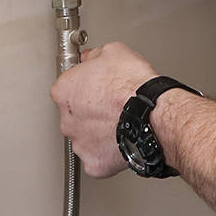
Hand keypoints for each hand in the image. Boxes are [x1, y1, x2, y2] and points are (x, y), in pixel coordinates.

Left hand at [50, 41, 157, 177]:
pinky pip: (97, 157)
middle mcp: (67, 119)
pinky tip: (121, 137)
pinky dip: (107, 150)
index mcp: (65, 91)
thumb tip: (90, 57)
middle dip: (90, 109)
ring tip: (119, 120)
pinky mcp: (93, 163)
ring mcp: (80, 143)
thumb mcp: (114, 51)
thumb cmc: (132, 85)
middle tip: (111, 102)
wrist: (151, 114)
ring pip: (85, 136)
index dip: (85, 83)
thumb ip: (94, 56)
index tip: (96, 83)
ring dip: (98, 130)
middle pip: (75, 113)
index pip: (68, 86)